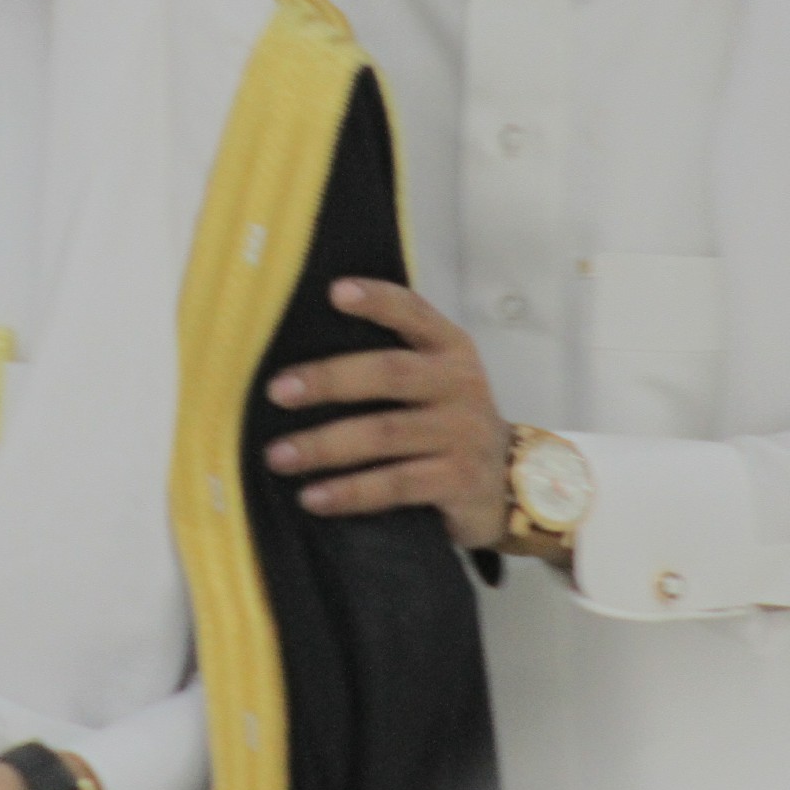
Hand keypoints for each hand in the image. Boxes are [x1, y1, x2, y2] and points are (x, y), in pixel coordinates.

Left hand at [262, 279, 514, 547]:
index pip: (414, 313)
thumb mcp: (437, 379)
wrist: (511, 481)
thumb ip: (392, 359)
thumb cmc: (449, 420)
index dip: (377, 301)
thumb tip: (302, 361)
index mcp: (451, 349)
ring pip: (385, 434)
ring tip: (279, 455)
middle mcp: (460, 385)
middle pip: (390, 373)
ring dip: (325, 445)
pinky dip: (350, 492)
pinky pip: (395, 485)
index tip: (334, 292)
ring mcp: (462, 434)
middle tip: (277, 391)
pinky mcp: (458, 482)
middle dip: (329, 380)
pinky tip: (313, 497)